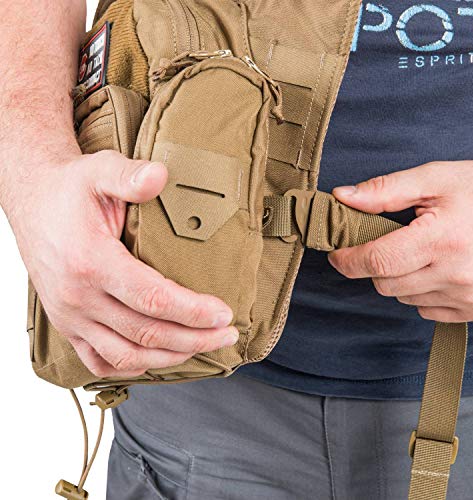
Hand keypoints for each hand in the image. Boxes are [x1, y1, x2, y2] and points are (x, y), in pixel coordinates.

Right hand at [6, 150, 237, 377]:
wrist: (32, 203)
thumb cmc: (68, 190)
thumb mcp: (98, 171)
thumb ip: (129, 176)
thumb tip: (161, 176)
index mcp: (91, 261)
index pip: (154, 299)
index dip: (193, 311)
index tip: (223, 313)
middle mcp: (79, 297)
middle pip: (147, 333)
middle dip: (194, 339)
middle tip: (226, 334)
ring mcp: (71, 316)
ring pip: (126, 355)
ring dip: (170, 357)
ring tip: (202, 347)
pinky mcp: (67, 324)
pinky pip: (99, 361)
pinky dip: (132, 365)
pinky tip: (157, 357)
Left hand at [329, 160, 472, 322]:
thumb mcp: (437, 178)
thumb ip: (386, 190)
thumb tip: (343, 198)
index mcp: (442, 239)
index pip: (377, 261)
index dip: (348, 259)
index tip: (337, 252)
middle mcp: (457, 274)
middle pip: (385, 283)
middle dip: (375, 264)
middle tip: (387, 241)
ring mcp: (469, 296)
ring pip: (403, 297)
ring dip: (399, 277)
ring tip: (421, 251)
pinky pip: (427, 310)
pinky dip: (421, 292)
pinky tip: (437, 269)